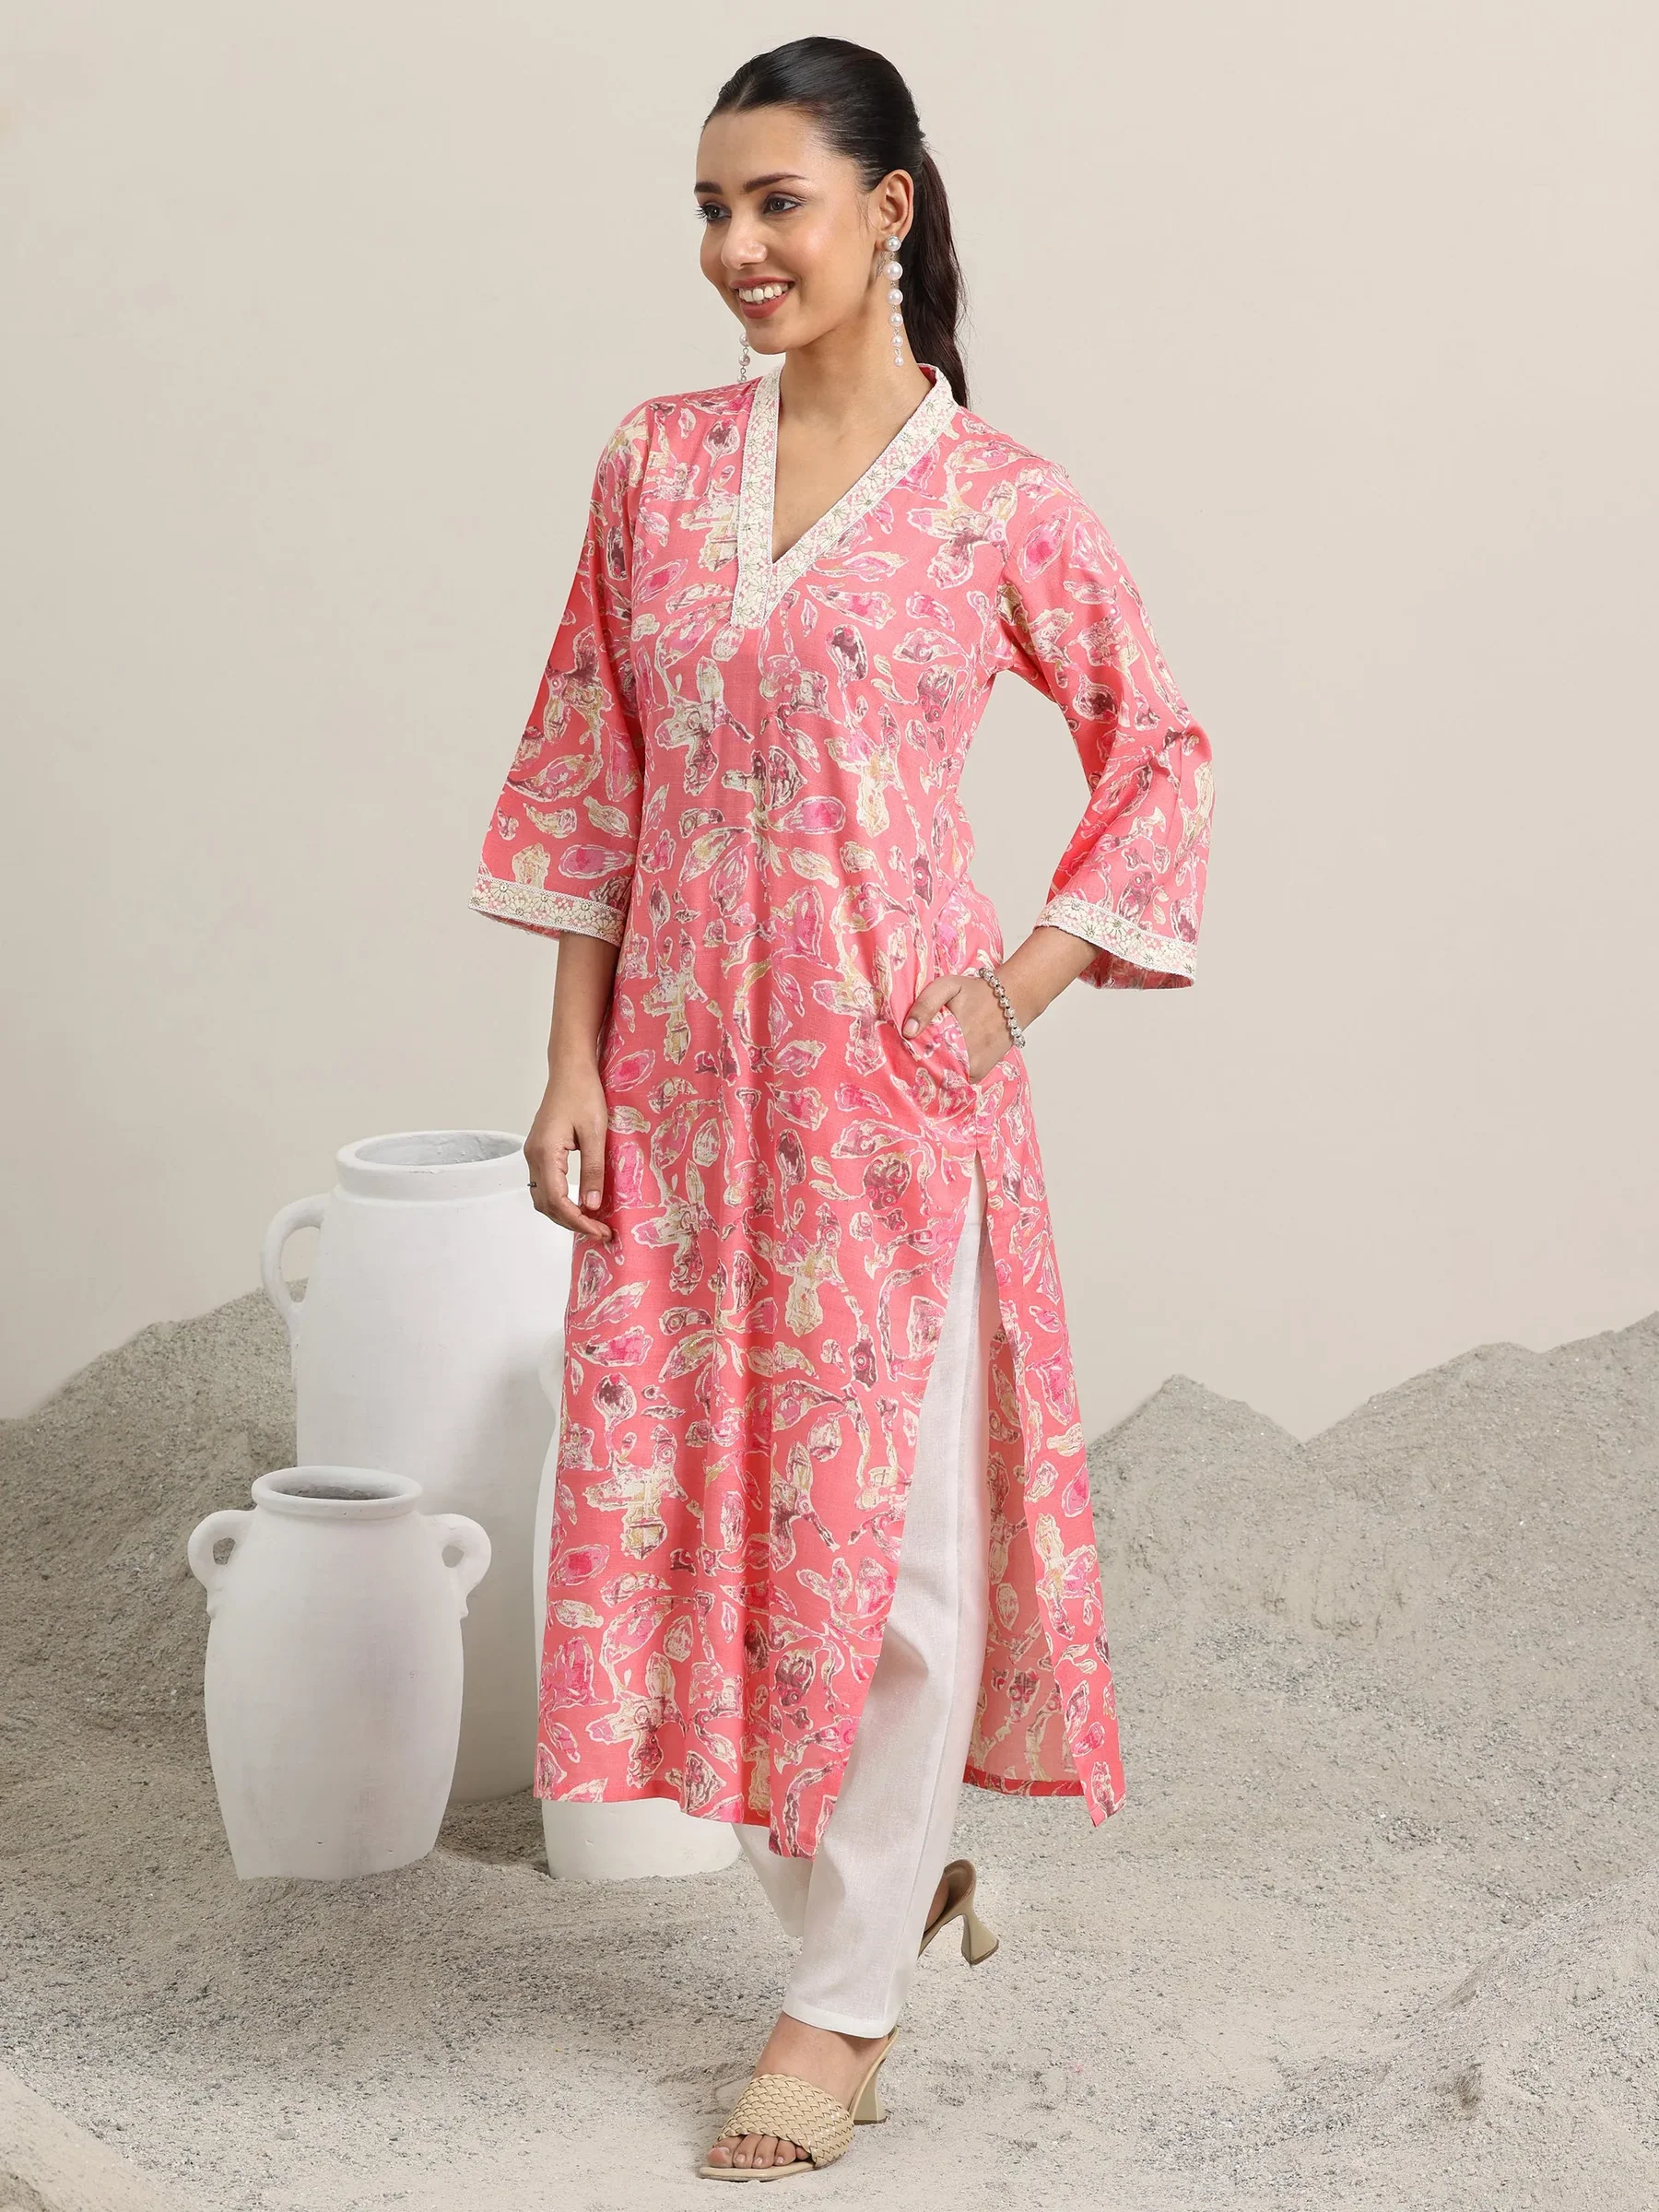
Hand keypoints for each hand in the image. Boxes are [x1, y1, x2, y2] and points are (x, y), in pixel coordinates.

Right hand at [525, 1055, 614, 1242]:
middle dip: (572, 1222)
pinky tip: (580, 1203)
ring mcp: (533, 1154)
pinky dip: (560, 1201)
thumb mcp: (596, 1133)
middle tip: (600, 1231)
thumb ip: (593, 1170)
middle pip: (546, 1205)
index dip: (578, 1221)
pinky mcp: (539, 1151)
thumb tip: (592, 1205)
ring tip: (592, 1222)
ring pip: (542, 1198)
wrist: (570, 1070)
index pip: (557, 1201)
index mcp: (545, 1153)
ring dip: (564, 1214)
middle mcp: (533, 1157)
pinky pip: (544, 1185)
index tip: (600, 1231)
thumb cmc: (584, 1094)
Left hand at [902, 970, 1013, 1082]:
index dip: (906, 1052)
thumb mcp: (947, 986)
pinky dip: (947, 1075)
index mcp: (950, 1033)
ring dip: (931, 1071)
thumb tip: (908, 1032)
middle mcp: (963, 1054)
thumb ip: (925, 1005)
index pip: (918, 1053)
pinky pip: (956, 1080)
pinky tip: (942, 1063)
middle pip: (928, 1067)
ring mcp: (972, 1067)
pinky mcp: (978, 1073)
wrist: (1012, 1000)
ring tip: (925, 1059)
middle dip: (916, 1063)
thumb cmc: (976, 991)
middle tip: (908, 1056)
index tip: (898, 1050)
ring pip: (941, 1077)